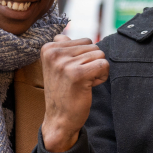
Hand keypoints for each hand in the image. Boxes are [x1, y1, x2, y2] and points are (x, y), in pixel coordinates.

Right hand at [40, 35, 108, 152]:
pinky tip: (89, 87)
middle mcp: (54, 52)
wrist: (59, 119)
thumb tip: (64, 33)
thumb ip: (62, 47)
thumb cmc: (63, 92)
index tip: (72, 73)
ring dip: (97, 71)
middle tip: (79, 80)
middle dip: (92, 63)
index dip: (85, 58)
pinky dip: (102, 77)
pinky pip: (104, 65)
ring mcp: (64, 63)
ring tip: (82, 83)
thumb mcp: (57, 65)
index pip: (84, 40)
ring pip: (100, 55)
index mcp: (48, 48)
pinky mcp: (77, 74)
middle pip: (93, 46)